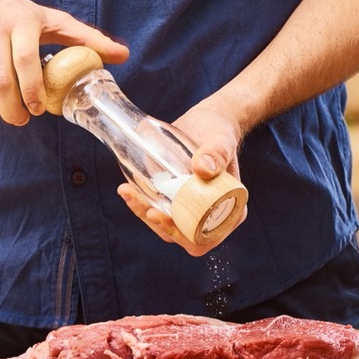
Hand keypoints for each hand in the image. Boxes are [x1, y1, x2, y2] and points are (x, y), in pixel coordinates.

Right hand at [0, 0, 127, 125]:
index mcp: (22, 19)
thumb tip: (124, 54)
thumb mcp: (50, 20)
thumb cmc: (14, 13)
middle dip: (12, 108)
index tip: (39, 109)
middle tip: (23, 118)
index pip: (26, 60)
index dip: (32, 90)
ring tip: (6, 112)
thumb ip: (86, 38)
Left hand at [117, 102, 246, 255]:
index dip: (181, 234)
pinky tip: (127, 188)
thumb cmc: (219, 132)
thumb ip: (217, 153)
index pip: (204, 237)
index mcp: (231, 211)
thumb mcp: (221, 139)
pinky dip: (141, 202)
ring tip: (127, 192)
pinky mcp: (174, 199)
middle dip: (156, 222)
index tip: (158, 215)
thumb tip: (203, 169)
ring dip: (143, 212)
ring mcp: (190, 209)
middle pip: (180, 234)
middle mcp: (210, 215)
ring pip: (165, 224)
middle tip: (138, 202)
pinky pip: (157, 208)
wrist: (206, 121)